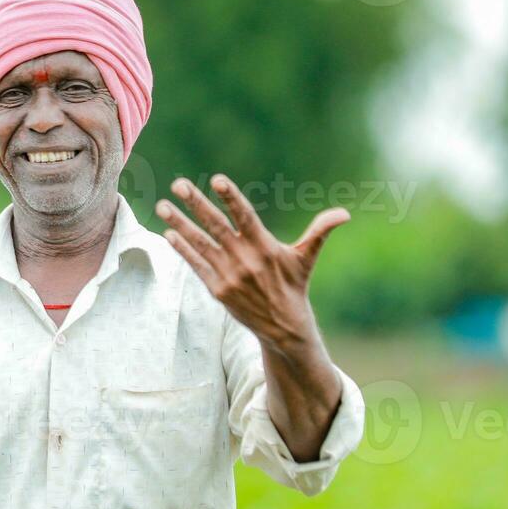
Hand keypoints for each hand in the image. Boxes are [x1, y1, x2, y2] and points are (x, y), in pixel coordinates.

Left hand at [155, 174, 348, 352]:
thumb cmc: (294, 285)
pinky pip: (196, 265)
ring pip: (200, 244)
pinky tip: (168, 233)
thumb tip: (344, 214)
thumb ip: (319, 232)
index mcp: (265, 247)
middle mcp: (245, 259)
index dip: (232, 198)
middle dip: (196, 204)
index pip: (246, 217)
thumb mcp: (306, 258)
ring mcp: (229, 275)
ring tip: (162, 205)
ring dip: (180, 224)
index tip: (217, 180)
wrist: (284, 328)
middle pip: (216, 226)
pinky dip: (182, 249)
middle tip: (178, 183)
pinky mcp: (217, 290)